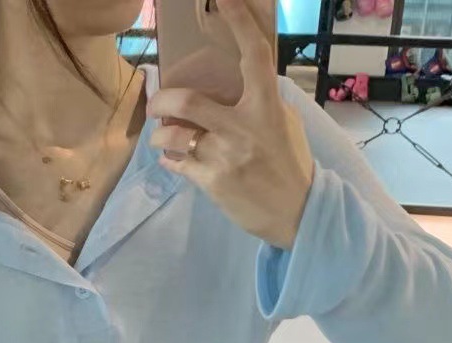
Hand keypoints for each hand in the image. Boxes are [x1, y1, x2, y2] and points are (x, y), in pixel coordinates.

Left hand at [147, 0, 314, 249]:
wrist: (295, 211)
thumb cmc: (289, 164)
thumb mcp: (284, 124)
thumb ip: (260, 101)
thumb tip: (236, 82)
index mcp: (266, 105)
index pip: (253, 55)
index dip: (237, 22)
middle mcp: (243, 126)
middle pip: (187, 102)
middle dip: (161, 100)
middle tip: (156, 102)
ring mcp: (224, 156)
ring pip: (172, 137)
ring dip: (160, 136)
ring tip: (161, 137)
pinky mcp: (211, 182)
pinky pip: (176, 164)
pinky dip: (169, 160)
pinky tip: (174, 160)